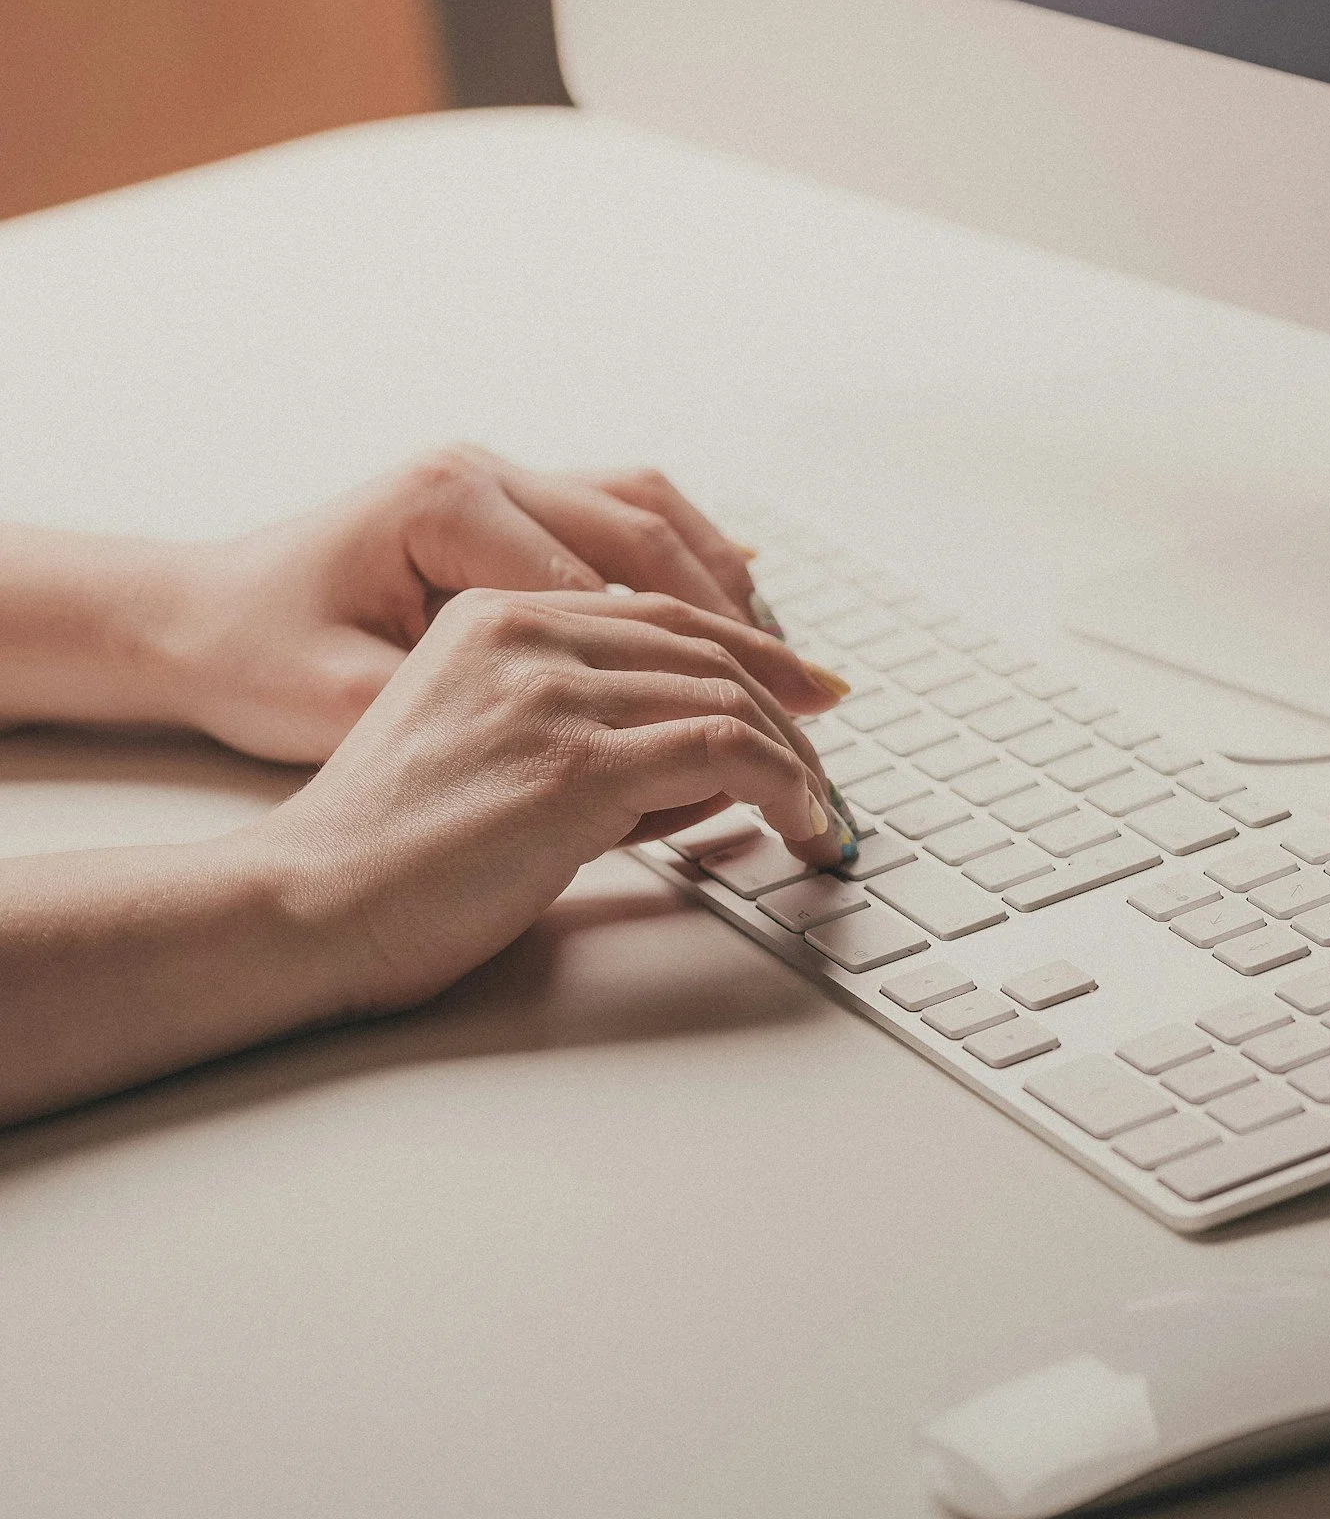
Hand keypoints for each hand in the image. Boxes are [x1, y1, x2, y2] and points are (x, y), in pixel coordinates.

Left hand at [159, 446, 816, 763]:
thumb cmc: (254, 660)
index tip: (752, 731)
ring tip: (791, 657)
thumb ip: (479, 716)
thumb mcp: (348, 703)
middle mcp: (482, 470)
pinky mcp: (507, 496)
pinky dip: (692, 552)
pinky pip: (627, 508)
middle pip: (651, 536)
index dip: (692, 665)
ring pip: (653, 509)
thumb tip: (598, 754)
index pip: (606, 587)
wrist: (188, 613)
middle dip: (743, 622)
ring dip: (730, 582)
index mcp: (446, 505)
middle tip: (815, 694)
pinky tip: (742, 598)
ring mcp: (498, 474)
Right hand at [242, 587, 852, 1018]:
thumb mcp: (495, 753)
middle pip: (706, 648)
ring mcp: (551, 695)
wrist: (310, 902)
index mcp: (496, 617)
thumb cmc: (393, 852)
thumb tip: (716, 763)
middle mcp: (526, 636)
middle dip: (789, 707)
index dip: (753, 651)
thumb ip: (596, 736)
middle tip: (829, 765)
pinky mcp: (574, 764)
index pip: (663, 615)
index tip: (809, 691)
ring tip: (818, 813)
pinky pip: (722, 751)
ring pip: (726, 696)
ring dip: (795, 759)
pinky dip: (782, 784)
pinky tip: (797, 822)